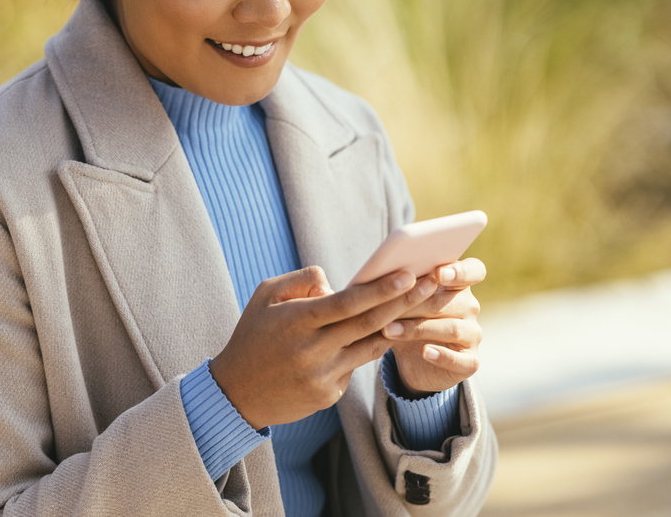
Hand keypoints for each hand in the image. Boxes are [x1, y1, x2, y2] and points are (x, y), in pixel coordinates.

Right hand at [209, 265, 438, 428]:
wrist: (236, 395)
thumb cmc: (252, 335)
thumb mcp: (265, 296)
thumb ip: (300, 279)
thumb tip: (335, 282)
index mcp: (295, 321)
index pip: (346, 304)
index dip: (378, 290)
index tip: (407, 275)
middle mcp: (312, 350)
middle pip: (368, 324)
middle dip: (405, 301)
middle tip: (434, 282)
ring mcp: (323, 376)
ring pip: (371, 346)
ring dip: (401, 324)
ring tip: (426, 304)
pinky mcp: (329, 395)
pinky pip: (355, 365)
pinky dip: (368, 347)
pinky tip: (384, 331)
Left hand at [381, 258, 484, 396]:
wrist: (413, 359)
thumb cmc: (407, 319)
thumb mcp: (403, 301)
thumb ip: (404, 285)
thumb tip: (387, 275)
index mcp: (458, 284)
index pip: (473, 271)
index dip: (460, 271)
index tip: (438, 273)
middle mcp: (470, 307)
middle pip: (451, 301)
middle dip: (417, 302)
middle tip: (387, 306)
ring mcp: (472, 334)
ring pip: (452, 329)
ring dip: (417, 329)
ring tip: (389, 330)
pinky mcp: (470, 361)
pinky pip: (460, 359)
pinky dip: (442, 356)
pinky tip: (424, 352)